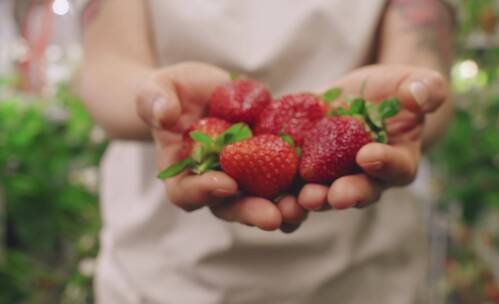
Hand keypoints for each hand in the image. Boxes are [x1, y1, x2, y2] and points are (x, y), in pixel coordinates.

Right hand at [135, 62, 306, 230]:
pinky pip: (286, 180)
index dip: (204, 192)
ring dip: (283, 208)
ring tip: (302, 207)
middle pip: (230, 207)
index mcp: (182, 174)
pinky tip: (320, 184)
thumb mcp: (159, 89)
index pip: (186, 193)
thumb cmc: (173, 93)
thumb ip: (156, 101)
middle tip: (273, 217)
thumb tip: (165, 115)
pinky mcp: (269, 165)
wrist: (203, 90)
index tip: (226, 183)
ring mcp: (244, 177)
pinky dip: (301, 185)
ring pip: (262, 201)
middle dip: (251, 212)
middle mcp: (214, 183)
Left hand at [297, 65, 447, 209]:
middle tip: (331, 196)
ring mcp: (336, 174)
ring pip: (324, 195)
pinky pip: (296, 182)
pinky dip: (282, 190)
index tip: (368, 156)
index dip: (384, 164)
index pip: (396, 167)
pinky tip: (268, 193)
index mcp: (400, 160)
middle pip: (358, 191)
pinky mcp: (308, 165)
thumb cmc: (398, 90)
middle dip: (344, 194)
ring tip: (297, 202)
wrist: (367, 94)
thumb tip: (418, 96)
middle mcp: (368, 176)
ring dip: (310, 201)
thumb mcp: (417, 83)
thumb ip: (426, 89)